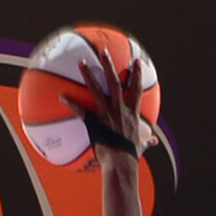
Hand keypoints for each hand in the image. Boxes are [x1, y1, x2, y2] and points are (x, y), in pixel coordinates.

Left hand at [73, 43, 156, 162]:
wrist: (121, 164)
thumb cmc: (131, 156)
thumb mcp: (141, 146)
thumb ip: (146, 140)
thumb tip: (153, 141)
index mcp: (132, 113)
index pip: (136, 89)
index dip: (137, 74)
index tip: (137, 62)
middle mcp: (120, 109)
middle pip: (115, 82)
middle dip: (109, 65)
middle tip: (103, 51)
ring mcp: (106, 114)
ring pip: (96, 90)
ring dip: (88, 75)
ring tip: (80, 62)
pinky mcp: (94, 123)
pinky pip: (81, 111)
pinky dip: (71, 103)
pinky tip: (61, 95)